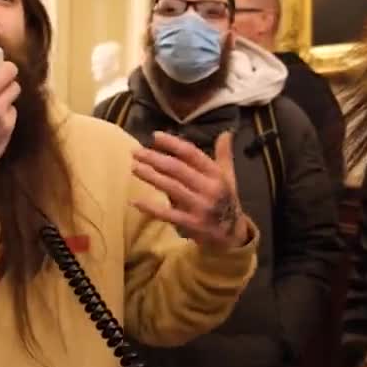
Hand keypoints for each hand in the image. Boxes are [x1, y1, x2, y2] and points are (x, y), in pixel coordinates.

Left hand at [130, 131, 250, 249]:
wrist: (232, 234)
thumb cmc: (225, 199)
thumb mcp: (228, 176)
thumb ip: (224, 154)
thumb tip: (226, 132)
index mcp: (216, 174)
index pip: (192, 154)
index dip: (173, 143)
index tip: (154, 136)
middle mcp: (209, 188)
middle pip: (178, 169)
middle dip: (155, 158)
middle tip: (136, 152)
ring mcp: (201, 207)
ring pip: (172, 188)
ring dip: (151, 176)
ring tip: (134, 167)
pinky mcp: (192, 224)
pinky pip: (168, 215)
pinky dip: (151, 208)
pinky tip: (136, 201)